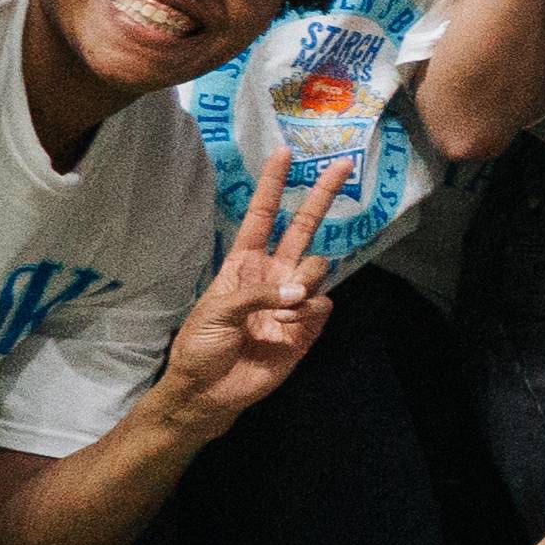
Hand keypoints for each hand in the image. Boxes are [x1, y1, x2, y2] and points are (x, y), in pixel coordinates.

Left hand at [153, 162, 345, 435]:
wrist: (210, 392)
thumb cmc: (200, 346)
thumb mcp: (216, 310)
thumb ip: (257, 294)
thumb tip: (301, 292)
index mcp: (244, 263)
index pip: (264, 215)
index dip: (272, 185)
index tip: (283, 152)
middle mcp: (273, 274)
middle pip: (304, 227)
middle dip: (322, 195)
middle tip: (343, 165)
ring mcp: (293, 300)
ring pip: (318, 266)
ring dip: (306, 277)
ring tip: (287, 302)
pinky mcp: (308, 328)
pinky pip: (323, 305)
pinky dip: (309, 311)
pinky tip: (290, 325)